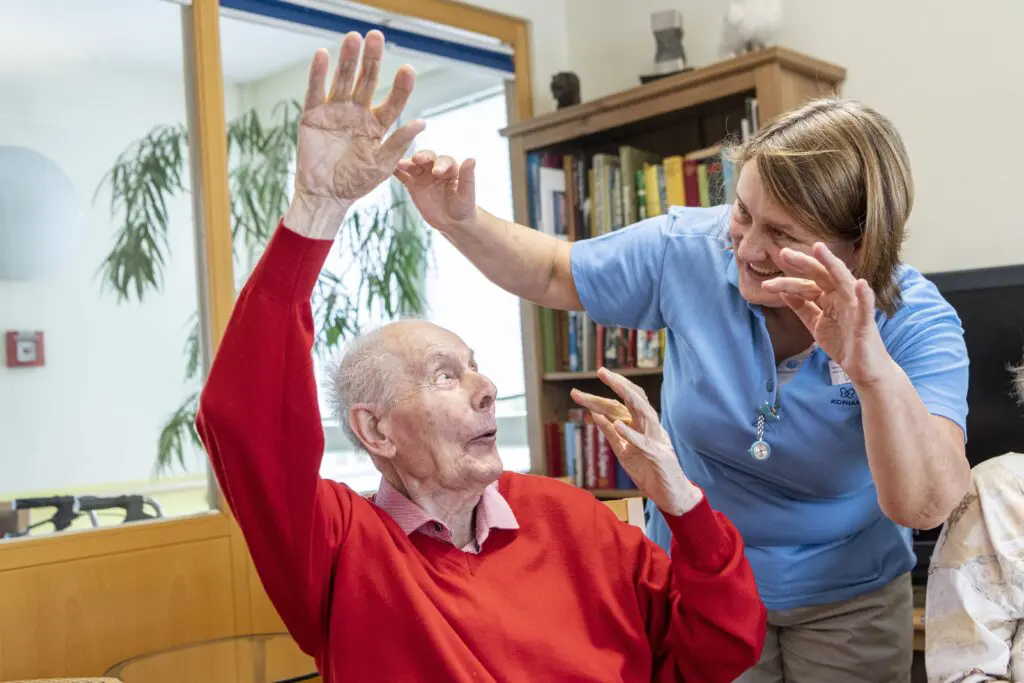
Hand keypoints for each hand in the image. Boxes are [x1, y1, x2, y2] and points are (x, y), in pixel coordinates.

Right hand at [285, 31, 424, 238]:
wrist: (325, 196)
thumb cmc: (356, 183)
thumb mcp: (382, 166)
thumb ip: (398, 143)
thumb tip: (422, 123)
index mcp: (378, 125)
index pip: (393, 101)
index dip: (400, 86)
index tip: (409, 70)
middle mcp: (358, 113)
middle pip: (367, 81)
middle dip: (372, 60)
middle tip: (377, 37)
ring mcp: (336, 111)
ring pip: (343, 80)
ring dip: (348, 59)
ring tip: (353, 38)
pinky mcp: (313, 115)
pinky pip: (315, 90)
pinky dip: (317, 73)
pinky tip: (322, 55)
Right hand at [394, 151, 476, 232]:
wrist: (452, 221)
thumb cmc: (463, 206)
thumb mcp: (467, 194)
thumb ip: (468, 177)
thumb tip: (472, 159)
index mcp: (450, 168)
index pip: (445, 161)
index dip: (441, 164)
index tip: (437, 172)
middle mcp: (435, 167)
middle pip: (427, 158)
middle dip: (422, 157)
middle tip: (416, 159)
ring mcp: (423, 175)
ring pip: (413, 165)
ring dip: (406, 163)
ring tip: (399, 164)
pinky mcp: (412, 184)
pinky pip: (403, 176)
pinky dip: (396, 172)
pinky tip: (387, 168)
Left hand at [571, 368, 701, 515]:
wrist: (672, 496)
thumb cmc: (649, 472)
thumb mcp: (624, 452)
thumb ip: (610, 434)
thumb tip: (594, 414)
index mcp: (642, 426)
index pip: (625, 402)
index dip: (611, 388)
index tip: (597, 374)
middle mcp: (651, 428)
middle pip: (635, 400)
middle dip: (619, 384)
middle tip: (602, 371)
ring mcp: (657, 440)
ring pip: (645, 413)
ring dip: (630, 398)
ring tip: (615, 384)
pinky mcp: (660, 457)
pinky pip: (645, 443)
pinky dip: (631, 434)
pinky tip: (617, 425)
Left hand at [761, 243, 893, 386]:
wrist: (863, 368)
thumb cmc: (843, 343)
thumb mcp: (816, 324)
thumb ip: (802, 308)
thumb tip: (784, 292)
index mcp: (830, 297)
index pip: (807, 284)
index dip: (788, 282)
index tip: (767, 283)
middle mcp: (842, 297)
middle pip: (821, 275)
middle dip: (803, 264)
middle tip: (784, 253)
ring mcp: (855, 307)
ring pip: (843, 282)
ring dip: (832, 265)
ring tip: (820, 250)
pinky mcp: (866, 323)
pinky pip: (866, 308)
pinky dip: (865, 296)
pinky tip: (861, 284)